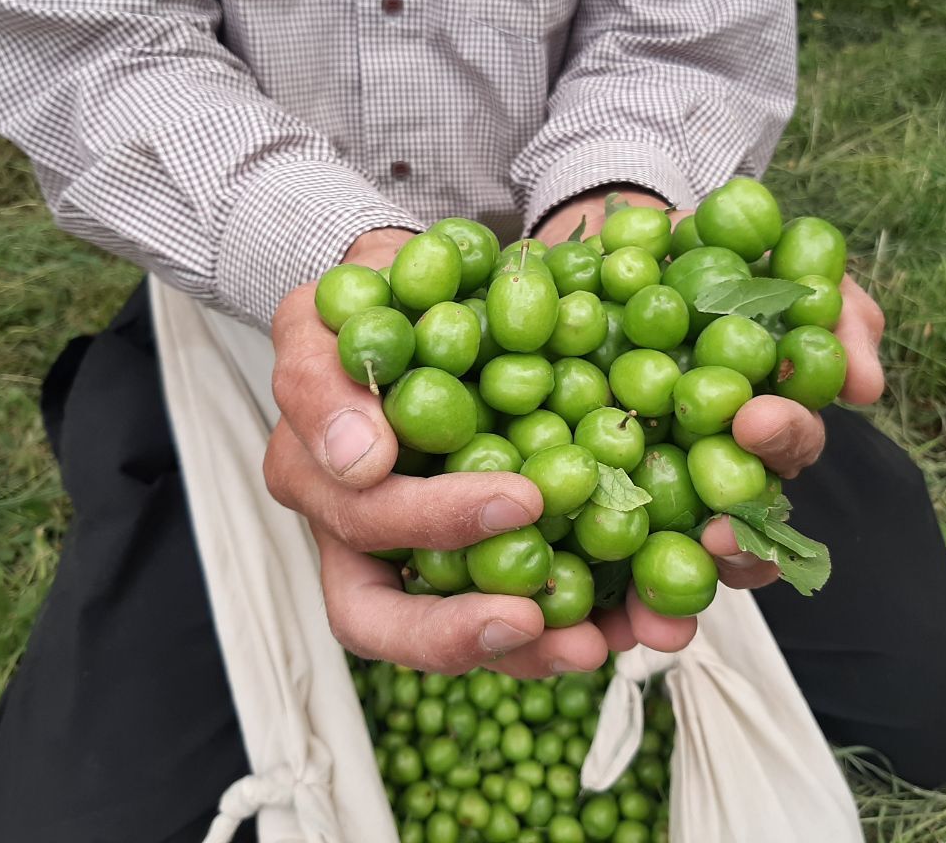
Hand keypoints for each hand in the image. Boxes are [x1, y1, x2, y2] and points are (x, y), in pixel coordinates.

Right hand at [264, 228, 608, 677]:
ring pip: (448, 631)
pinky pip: (514, 608)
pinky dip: (569, 626)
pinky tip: (629, 625)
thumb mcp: (340, 304)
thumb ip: (327, 372)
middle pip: (382, 616)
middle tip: (537, 617)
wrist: (424, 296)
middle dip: (459, 627)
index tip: (519, 500)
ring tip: (595, 644)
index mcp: (316, 472)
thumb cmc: (379, 295)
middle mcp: (354, 530)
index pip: (360, 519)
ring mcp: (413, 552)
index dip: (433, 522)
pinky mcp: (479, 556)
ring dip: (522, 650)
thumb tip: (363, 458)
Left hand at [536, 187, 885, 652]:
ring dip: (672, 598)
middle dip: (737, 540)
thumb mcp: (772, 255)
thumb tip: (865, 387)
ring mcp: (644, 485)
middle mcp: (707, 465)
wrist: (601, 243)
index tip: (756, 421)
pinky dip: (589, 594)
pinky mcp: (578, 493)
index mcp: (755, 420)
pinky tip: (575, 617)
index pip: (782, 451)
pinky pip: (582, 549)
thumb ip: (832, 306)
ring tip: (660, 626)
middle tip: (719, 531)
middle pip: (735, 523)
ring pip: (668, 561)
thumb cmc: (700, 253)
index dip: (778, 445)